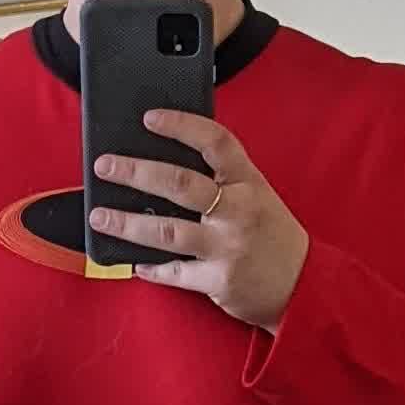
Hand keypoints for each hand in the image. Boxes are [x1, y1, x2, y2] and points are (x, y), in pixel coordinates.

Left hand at [90, 111, 307, 330]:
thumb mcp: (258, 196)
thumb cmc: (273, 236)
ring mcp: (227, 247)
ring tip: (100, 216)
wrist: (304, 287)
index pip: (215, 141)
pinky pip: (174, 272)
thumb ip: (223, 180)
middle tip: (105, 166)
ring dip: (127, 223)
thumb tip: (167, 167)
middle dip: (136, 172)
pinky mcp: (218, 280)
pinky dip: (151, 268)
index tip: (149, 118)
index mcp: (248, 182)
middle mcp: (238, 211)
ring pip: (167, 232)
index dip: (181, 125)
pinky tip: (133, 263)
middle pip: (179, 184)